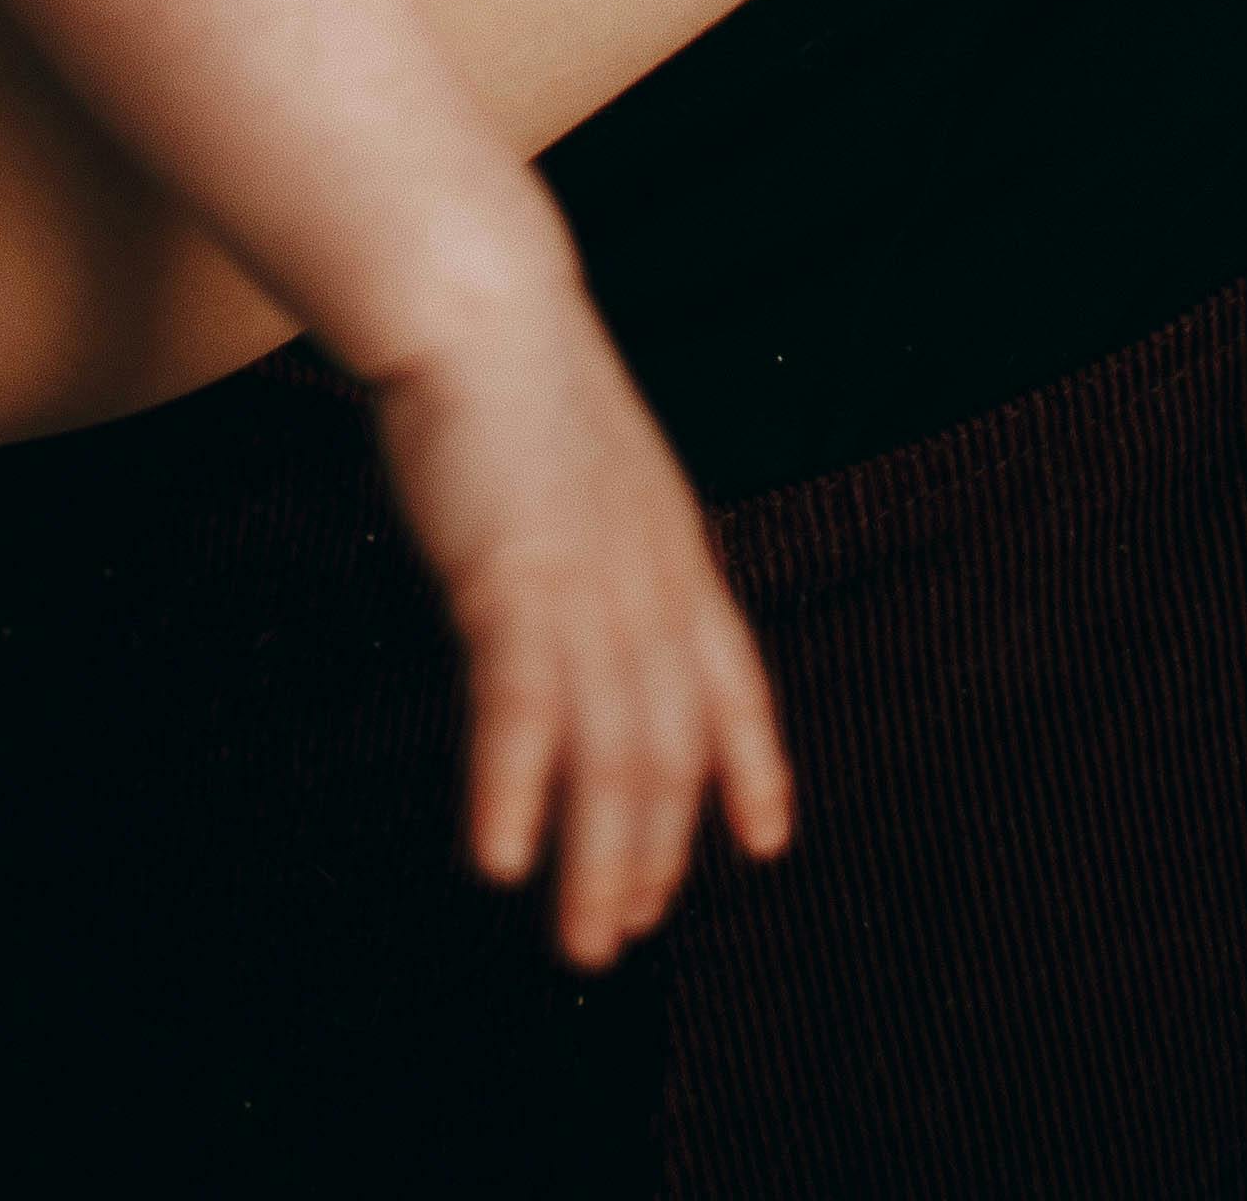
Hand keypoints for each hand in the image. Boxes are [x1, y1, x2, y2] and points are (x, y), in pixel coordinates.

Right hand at [371, 265, 794, 970]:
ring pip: (612, 759)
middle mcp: (647, 584)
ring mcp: (587, 589)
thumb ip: (598, 533)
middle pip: (669, 749)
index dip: (755, 764)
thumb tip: (575, 576)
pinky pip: (524, 714)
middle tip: (620, 930)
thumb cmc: (516, 375)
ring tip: (580, 944)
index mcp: (673, 550)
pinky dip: (514, 793)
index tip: (766, 840)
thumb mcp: (588, 466)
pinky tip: (499, 857)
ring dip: (597, 864)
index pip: (734, 680)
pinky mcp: (515, 583)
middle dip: (652, 853)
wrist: (480, 303)